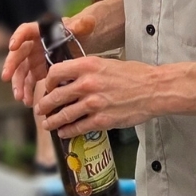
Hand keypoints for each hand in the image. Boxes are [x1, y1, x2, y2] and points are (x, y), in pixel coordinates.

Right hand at [1, 9, 96, 107]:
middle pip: (18, 53)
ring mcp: (34, 59)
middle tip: (6, 77)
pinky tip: (28, 102)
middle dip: (11, 65)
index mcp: (41, 31)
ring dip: (18, 83)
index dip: (18, 37)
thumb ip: (82, 24)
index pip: (25, 30)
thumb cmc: (81, 31)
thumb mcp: (83, 27)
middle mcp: (33, 44)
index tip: (12, 46)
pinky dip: (27, 91)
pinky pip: (29, 82)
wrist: (84, 43)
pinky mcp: (37, 72)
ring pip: (21, 71)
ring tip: (19, 97)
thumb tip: (83, 23)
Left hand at [36, 56, 160, 137]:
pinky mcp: (101, 120)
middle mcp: (87, 83)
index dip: (48, 82)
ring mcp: (93, 103)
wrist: (154, 90)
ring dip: (52, 121)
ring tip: (47, 124)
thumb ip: (88, 70)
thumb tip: (71, 78)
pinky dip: (68, 131)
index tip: (48, 87)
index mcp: (88, 65)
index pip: (55, 72)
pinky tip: (64, 132)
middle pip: (55, 96)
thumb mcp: (107, 63)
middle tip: (41, 109)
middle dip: (45, 105)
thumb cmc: (134, 75)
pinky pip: (78, 127)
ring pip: (64, 114)